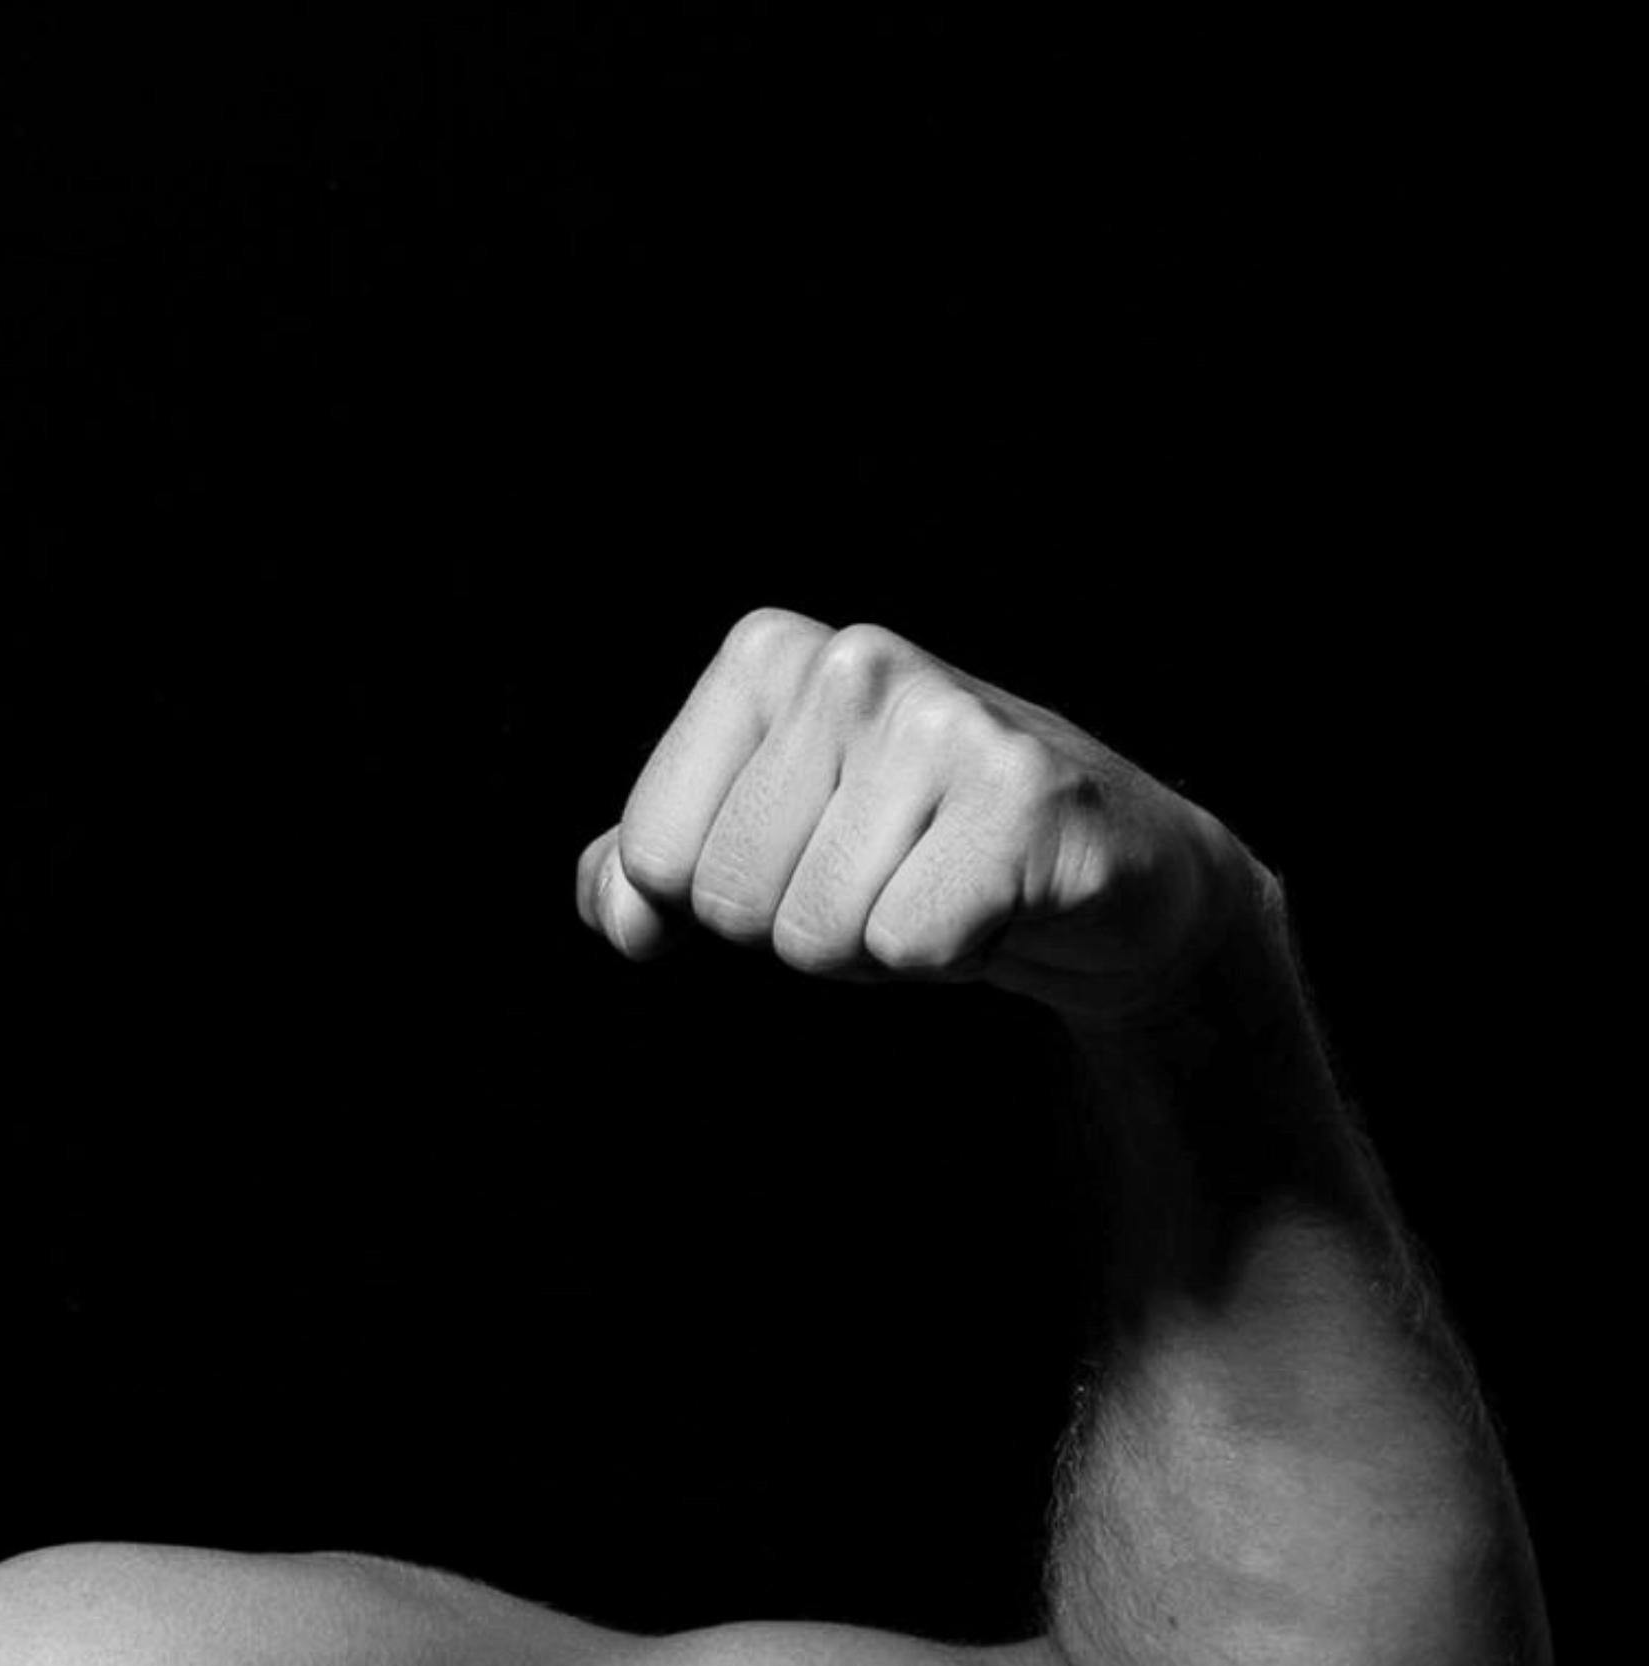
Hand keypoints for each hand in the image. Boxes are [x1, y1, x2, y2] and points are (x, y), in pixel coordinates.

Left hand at [575, 609, 1262, 1022]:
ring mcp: (940, 720)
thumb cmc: (912, 849)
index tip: (803, 854)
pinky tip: (996, 899)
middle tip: (886, 874)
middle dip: (798, 924)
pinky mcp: (1022, 795)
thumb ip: (650, 866)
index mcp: (765, 657)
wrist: (1103, 868)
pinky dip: (949, 955)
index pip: (650, 855)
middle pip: (729, 898)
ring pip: (816, 931)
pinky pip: (907, 944)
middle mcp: (850, 664)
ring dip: (877, 944)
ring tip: (941, 883)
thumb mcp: (762, 840)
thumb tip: (617, 911)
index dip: (714, 898)